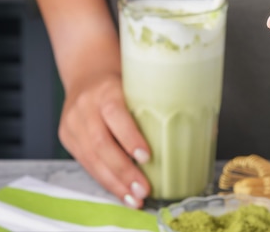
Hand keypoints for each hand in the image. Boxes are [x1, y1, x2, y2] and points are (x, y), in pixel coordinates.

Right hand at [58, 72, 151, 207]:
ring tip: (134, 198)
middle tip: (143, 189)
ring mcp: (72, 124)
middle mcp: (85, 107)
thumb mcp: (137, 83)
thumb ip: (157, 103)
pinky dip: (105, 180)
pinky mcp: (67, 138)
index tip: (147, 157)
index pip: (115, 114)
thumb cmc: (121, 79)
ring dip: (114, 183)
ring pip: (91, 159)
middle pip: (101, 144)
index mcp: (106, 89)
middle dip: (123, 171)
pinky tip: (121, 191)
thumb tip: (202, 129)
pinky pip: (86, 163)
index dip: (130, 138)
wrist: (87, 71)